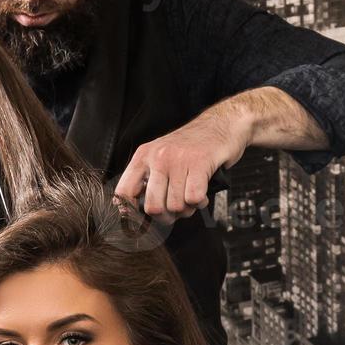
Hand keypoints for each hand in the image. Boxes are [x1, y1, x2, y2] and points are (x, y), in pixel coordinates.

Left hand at [113, 105, 251, 224]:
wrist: (221, 124)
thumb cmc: (193, 145)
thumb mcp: (162, 155)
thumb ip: (148, 178)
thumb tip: (134, 207)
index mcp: (144, 156)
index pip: (124, 191)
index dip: (130, 212)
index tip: (142, 220)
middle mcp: (158, 157)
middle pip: (153, 207)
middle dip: (167, 217)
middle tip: (175, 212)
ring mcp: (178, 160)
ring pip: (176, 206)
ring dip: (187, 209)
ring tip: (192, 197)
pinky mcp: (199, 163)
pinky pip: (194, 198)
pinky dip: (200, 202)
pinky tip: (202, 194)